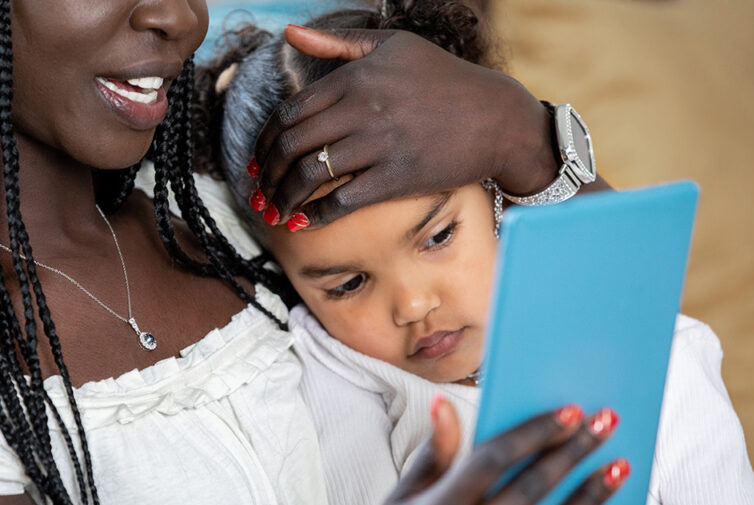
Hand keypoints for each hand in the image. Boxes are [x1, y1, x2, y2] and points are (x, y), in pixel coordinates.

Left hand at [251, 25, 557, 227]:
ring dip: (284, 197)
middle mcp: (362, 108)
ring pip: (310, 174)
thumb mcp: (393, 46)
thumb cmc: (443, 79)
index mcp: (355, 77)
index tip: (257, 158)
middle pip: (293, 145)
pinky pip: (342, 200)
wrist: (496, 118)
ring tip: (275, 210)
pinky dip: (316, 215)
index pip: (290, 111)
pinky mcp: (397, 177)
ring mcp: (379, 144)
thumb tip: (289, 33)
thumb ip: (338, 42)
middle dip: (266, 172)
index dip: (265, 140)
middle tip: (259, 190)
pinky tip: (305, 222)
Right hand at [297, 401, 625, 504]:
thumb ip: (434, 454)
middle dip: (573, 452)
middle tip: (604, 425)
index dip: (533, 433)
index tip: (569, 412)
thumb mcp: (401, 499)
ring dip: (591, 495)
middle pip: (532, 491)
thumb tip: (446, 404)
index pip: (492, 462)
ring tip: (615, 468)